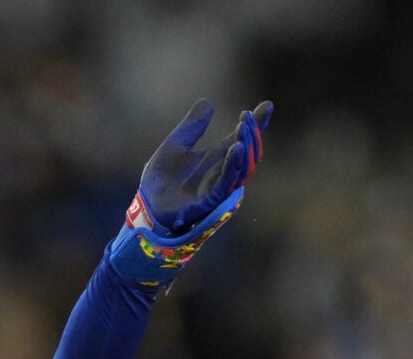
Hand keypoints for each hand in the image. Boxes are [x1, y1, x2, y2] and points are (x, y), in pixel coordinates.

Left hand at [137, 99, 270, 234]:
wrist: (146, 202)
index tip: (267, 106)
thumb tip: (207, 102)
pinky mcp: (209, 201)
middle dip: (251, 135)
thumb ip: (192, 126)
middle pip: (247, 154)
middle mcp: (221, 172)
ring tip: (244, 129)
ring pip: (241, 169)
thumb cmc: (161, 178)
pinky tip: (236, 148)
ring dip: (245, 148)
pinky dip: (232, 166)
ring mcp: (217, 187)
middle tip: (249, 117)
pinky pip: (225, 183)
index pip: (241, 139)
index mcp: (216, 158)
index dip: (255, 124)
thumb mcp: (176, 144)